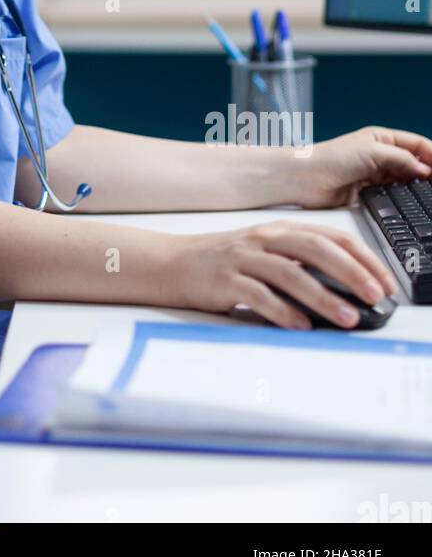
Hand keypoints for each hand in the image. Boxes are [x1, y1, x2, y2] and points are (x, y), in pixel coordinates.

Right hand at [164, 219, 396, 329]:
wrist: (170, 263)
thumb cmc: (223, 262)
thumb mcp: (264, 253)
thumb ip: (299, 264)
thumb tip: (346, 290)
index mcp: (278, 230)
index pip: (330, 236)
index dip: (362, 257)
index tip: (385, 280)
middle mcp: (263, 239)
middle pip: (315, 249)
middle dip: (351, 273)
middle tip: (376, 296)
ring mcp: (242, 258)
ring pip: (290, 273)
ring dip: (323, 297)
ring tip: (347, 317)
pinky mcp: (223, 281)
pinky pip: (257, 295)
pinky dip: (282, 311)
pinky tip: (301, 326)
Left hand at [290, 126, 431, 208]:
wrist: (305, 179)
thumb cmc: (330, 157)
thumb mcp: (373, 152)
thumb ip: (402, 160)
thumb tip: (425, 169)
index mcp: (382, 138)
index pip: (418, 144)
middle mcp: (381, 155)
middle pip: (415, 163)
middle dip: (429, 172)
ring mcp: (375, 175)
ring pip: (406, 180)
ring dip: (418, 186)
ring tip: (429, 195)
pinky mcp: (369, 193)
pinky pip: (394, 195)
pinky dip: (405, 198)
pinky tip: (412, 203)